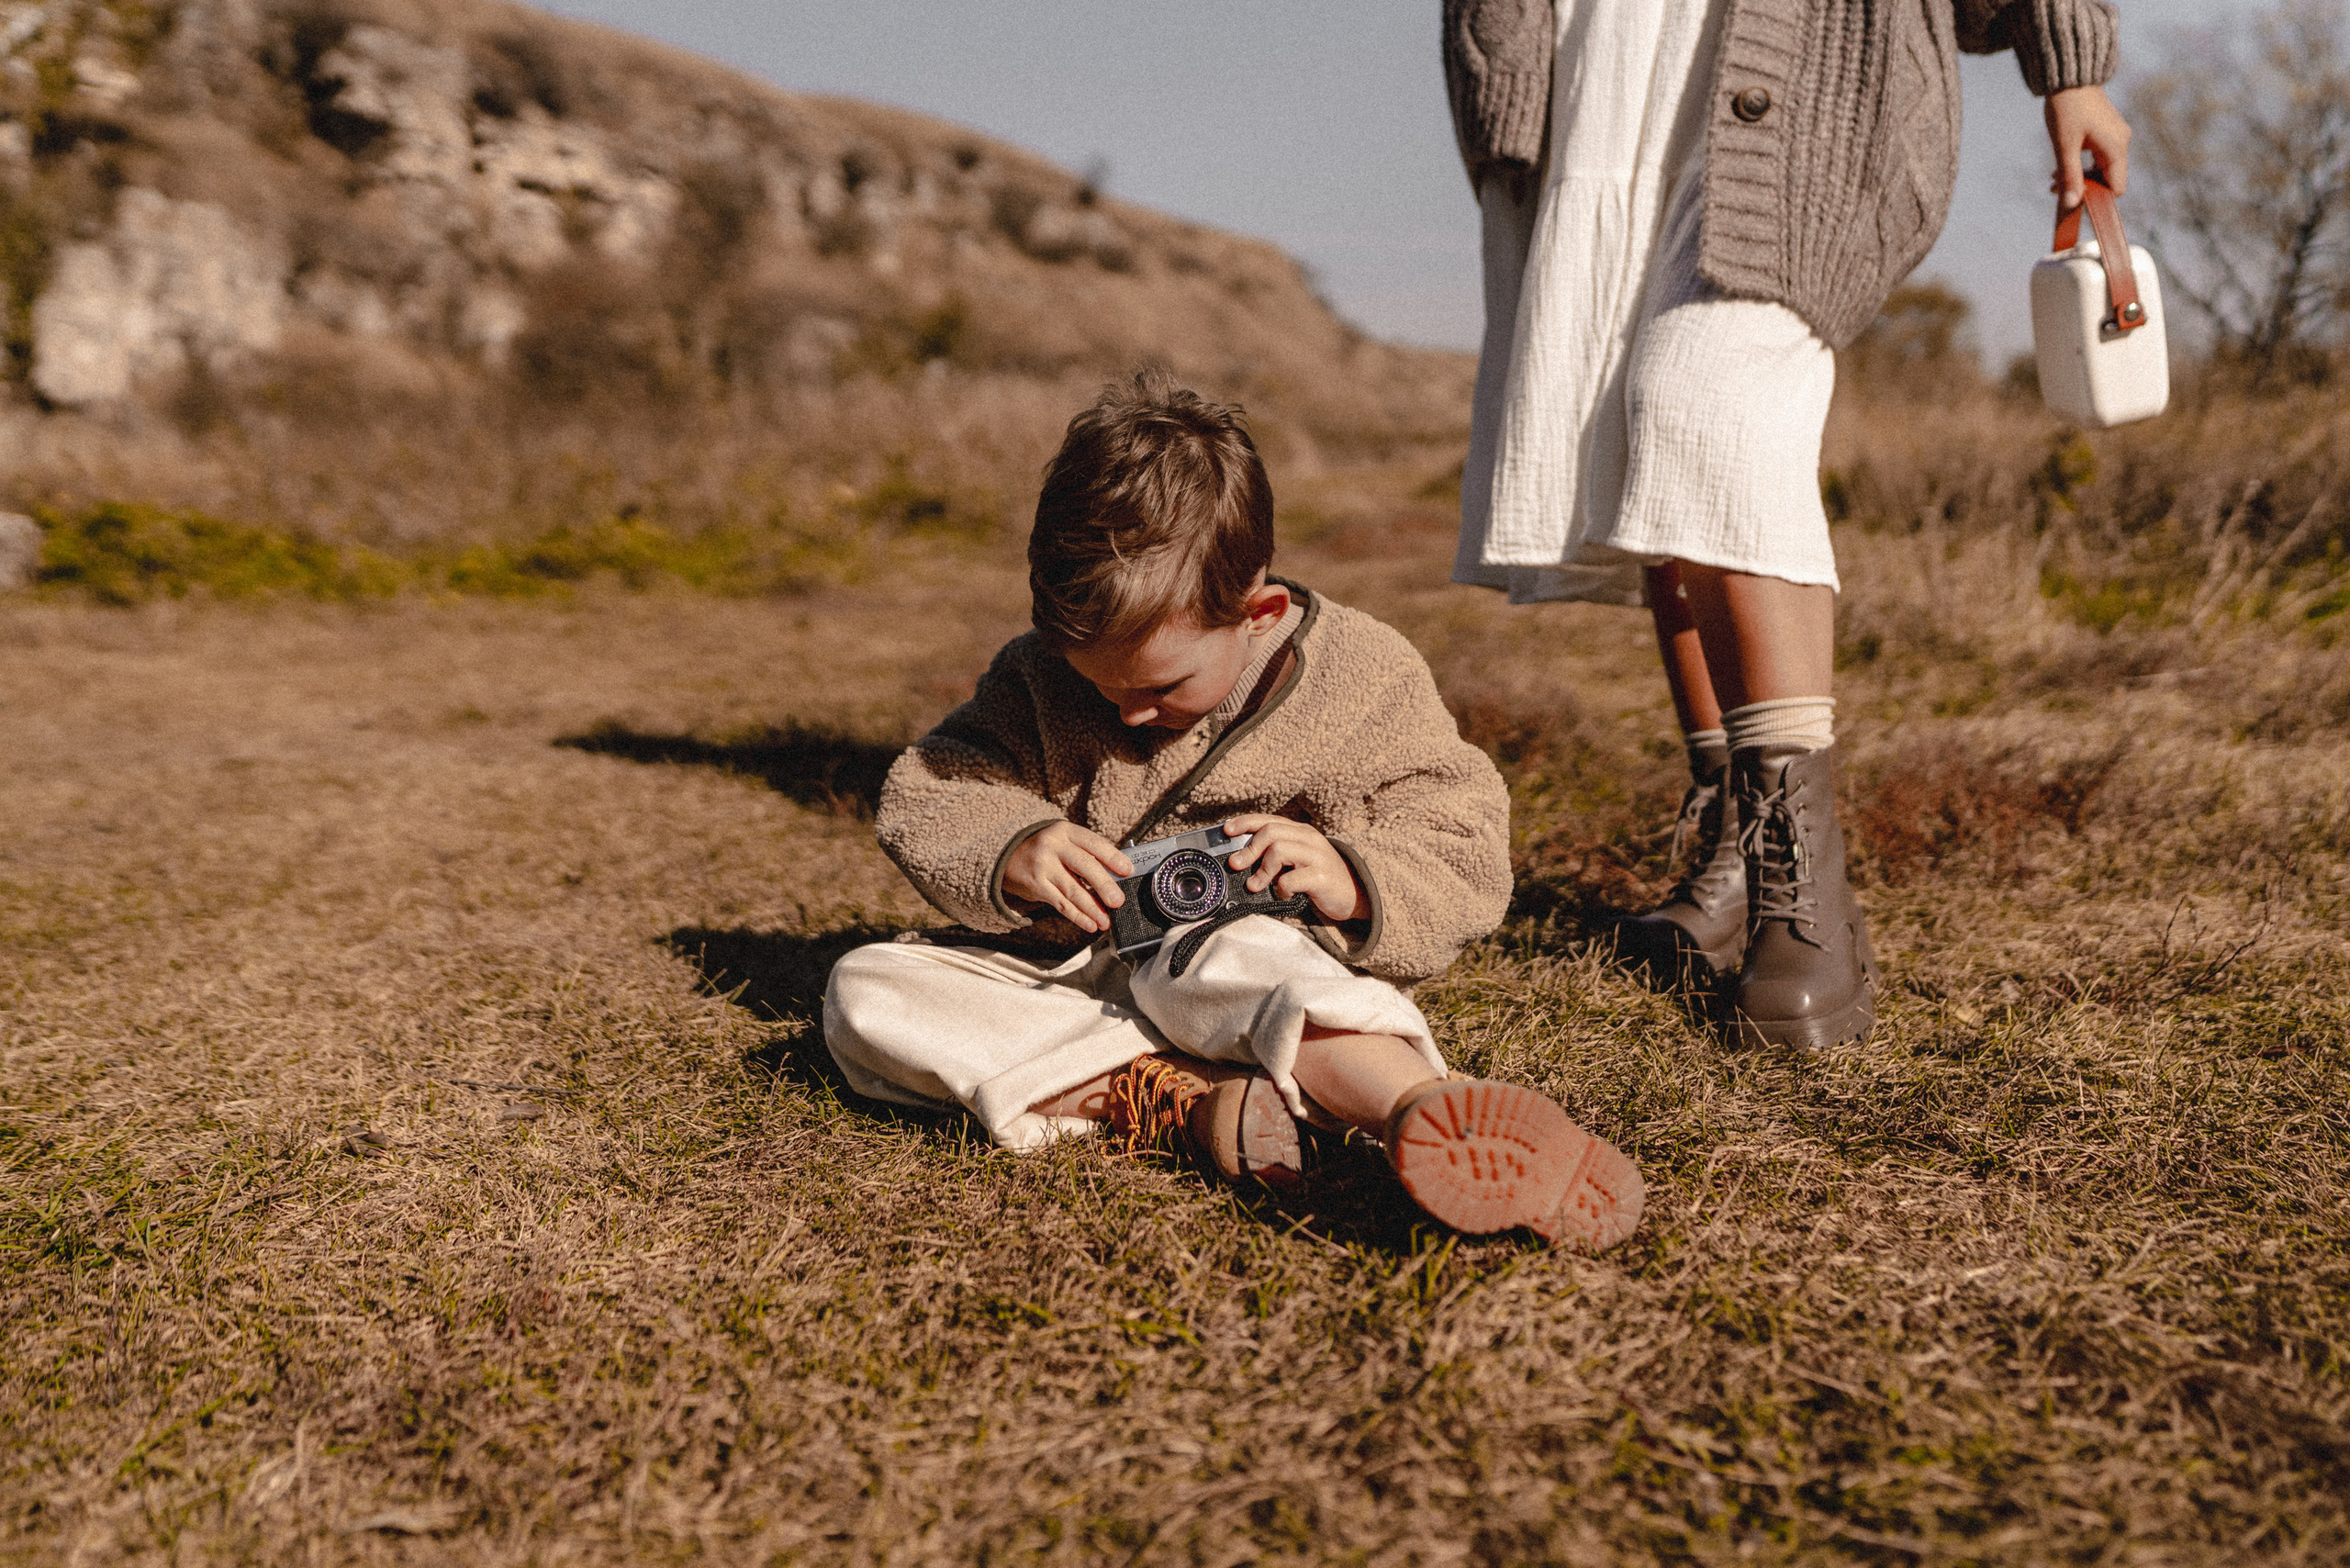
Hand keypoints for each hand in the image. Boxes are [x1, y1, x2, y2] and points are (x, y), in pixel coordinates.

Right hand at [1001, 822, 1133, 933]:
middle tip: (1118, 901)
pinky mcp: (1036, 885)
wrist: (1006, 854)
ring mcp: (1043, 866)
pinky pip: (1061, 904)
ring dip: (1092, 908)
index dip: (1112, 857)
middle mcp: (1054, 846)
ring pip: (1073, 889)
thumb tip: (1117, 879)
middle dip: (1104, 886)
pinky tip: (1090, 924)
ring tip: (1106, 921)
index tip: (1127, 871)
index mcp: (1066, 831)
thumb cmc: (1046, 849)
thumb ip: (1086, 855)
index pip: (1093, 843)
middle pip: (1085, 866)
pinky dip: (1077, 916)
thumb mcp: (1064, 842)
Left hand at [1221, 814, 1365, 924]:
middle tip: (1236, 866)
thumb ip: (1275, 855)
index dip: (1245, 822)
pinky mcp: (1321, 877)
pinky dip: (1280, 890)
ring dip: (1262, 870)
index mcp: (1301, 832)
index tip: (1226, 830)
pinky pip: (1290, 879)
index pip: (1269, 819)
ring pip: (1278, 850)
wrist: (1354, 895)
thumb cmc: (1319, 878)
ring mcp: (1317, 857)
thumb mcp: (1297, 861)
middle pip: (1270, 832)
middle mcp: (1309, 839)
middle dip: (1248, 849)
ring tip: (1256, 886)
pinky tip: (1283, 896)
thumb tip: (1241, 860)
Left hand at [2045, 84, 2131, 209]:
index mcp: (2116, 147)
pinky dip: (2084, 164)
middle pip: (2109, 179)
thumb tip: (2071, 204)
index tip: (2072, 200)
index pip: (2116, 187)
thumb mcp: (2065, 146)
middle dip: (2083, 187)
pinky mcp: (2108, 130)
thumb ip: (2070, 176)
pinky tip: (2063, 163)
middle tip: (2055, 187)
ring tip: (2054, 176)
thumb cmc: (2066, 109)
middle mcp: (2121, 141)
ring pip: (2103, 168)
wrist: (2070, 77)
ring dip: (2080, 176)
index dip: (2097, 198)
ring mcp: (2116, 135)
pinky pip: (2100, 156)